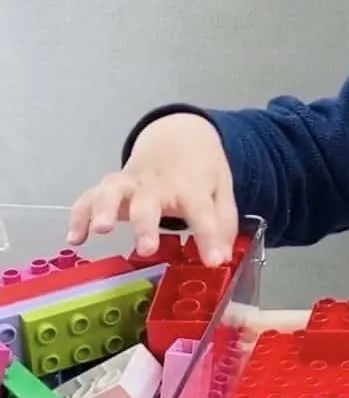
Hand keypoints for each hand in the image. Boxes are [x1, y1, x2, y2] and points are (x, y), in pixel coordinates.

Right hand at [67, 113, 236, 266]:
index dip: (208, 236)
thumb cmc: (201, 172)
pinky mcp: (111, 185)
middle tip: (146, 250)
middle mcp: (158, 184)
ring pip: (112, 191)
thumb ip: (222, 222)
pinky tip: (75, 238)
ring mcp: (131, 182)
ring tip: (100, 230)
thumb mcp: (222, 191)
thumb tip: (222, 257)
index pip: (202, 211)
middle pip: (148, 201)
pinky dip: (79, 214)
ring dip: (102, 209)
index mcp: (191, 186)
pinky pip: (89, 197)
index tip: (213, 261)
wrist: (180, 136)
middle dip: (145, 225)